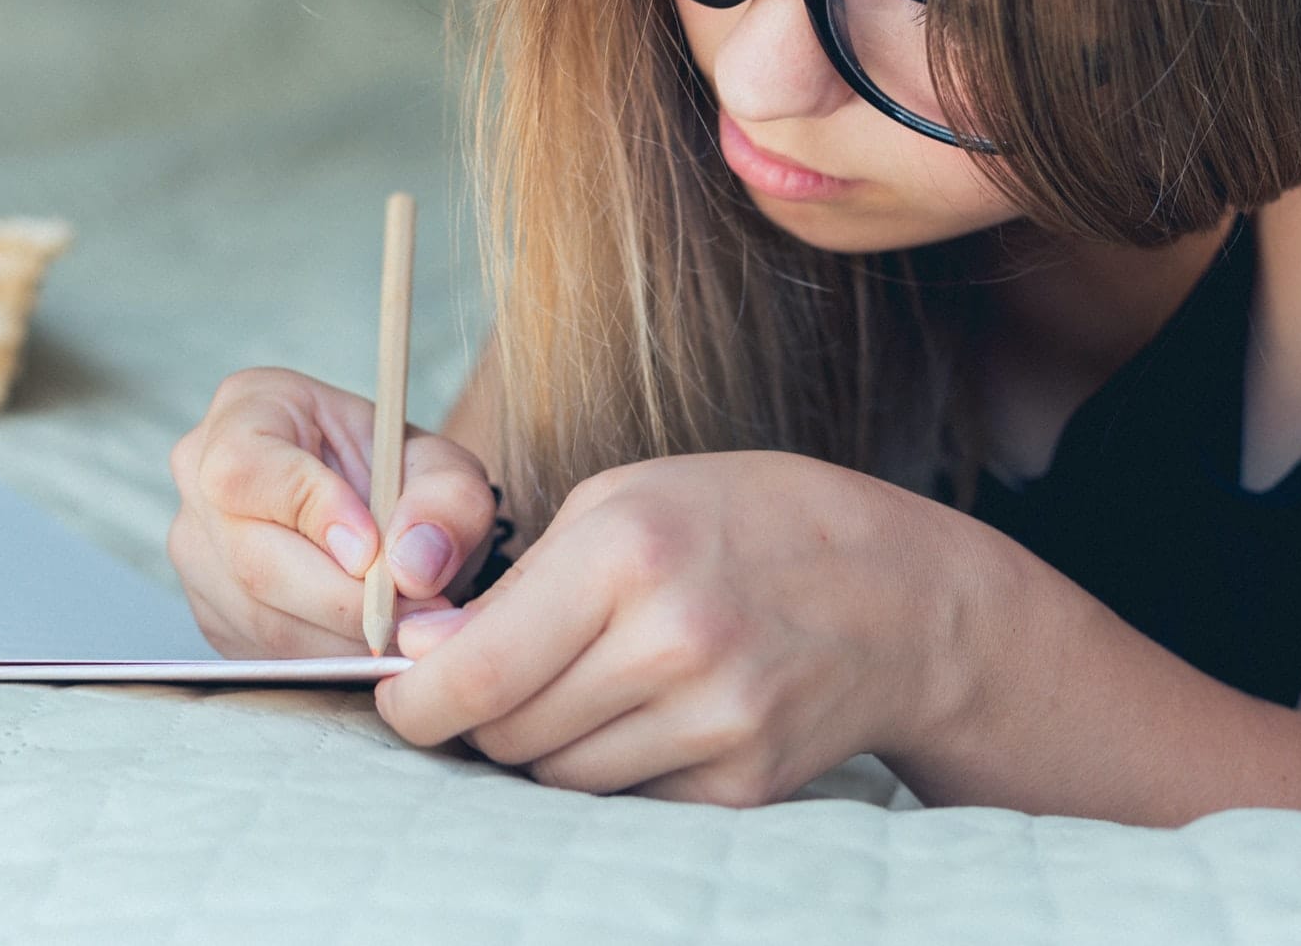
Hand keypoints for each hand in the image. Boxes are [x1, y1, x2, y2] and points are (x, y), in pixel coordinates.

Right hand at [168, 367, 499, 657]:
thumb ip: (445, 503)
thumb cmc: (402, 476)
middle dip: (345, 599)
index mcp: (248, 408)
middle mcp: (200, 477)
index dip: (312, 514)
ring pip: (262, 618)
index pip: (246, 468)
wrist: (386, 517)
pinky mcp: (213, 614)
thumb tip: (412, 568)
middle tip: (418, 612)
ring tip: (406, 627)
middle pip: (252, 559)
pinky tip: (369, 639)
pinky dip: (328, 658)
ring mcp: (197, 551)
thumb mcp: (444, 469)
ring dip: (344, 638)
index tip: (375, 551)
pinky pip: (265, 653)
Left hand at [373, 451, 989, 805]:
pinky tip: (654, 713)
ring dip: (547, 746)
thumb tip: (424, 655)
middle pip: (508, 735)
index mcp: (626, 553)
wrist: (898, 593)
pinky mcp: (743, 783)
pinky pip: (627, 801)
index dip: (414, 702)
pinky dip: (616, 769)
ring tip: (590, 686)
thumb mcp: (625, 499)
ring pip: (559, 779)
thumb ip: (518, 582)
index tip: (402, 700)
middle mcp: (671, 642)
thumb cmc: (742, 524)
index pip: (476, 673)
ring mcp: (715, 721)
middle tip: (501, 682)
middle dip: (480, 718)